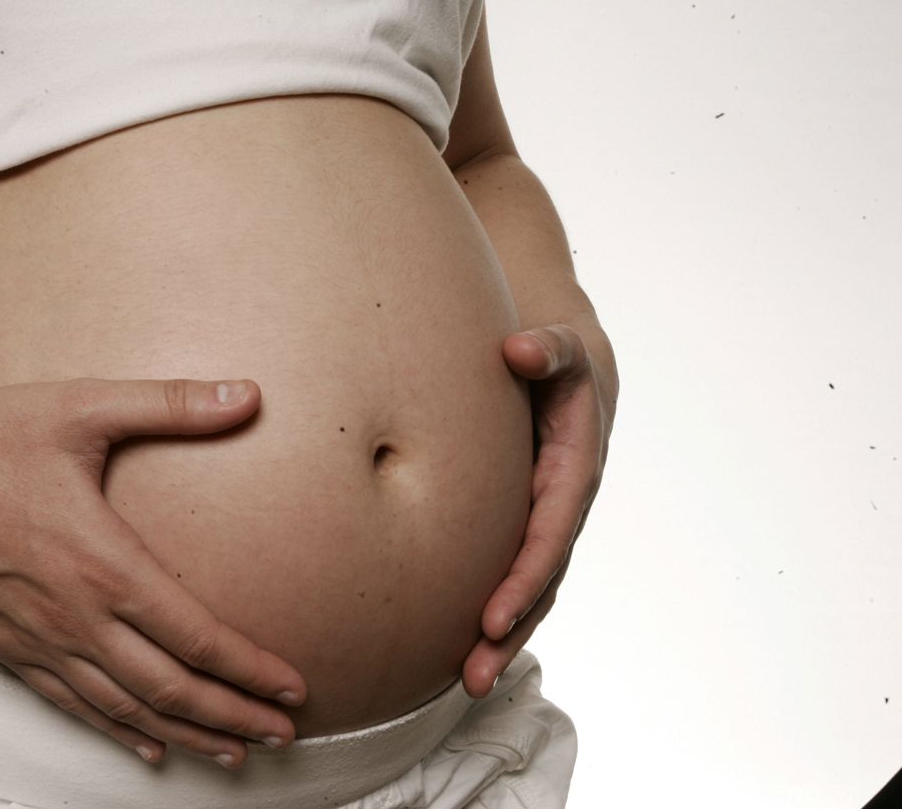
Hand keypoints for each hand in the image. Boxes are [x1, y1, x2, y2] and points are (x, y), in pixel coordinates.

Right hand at [0, 377, 305, 767]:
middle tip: (282, 737)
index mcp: (106, 563)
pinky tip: (148, 748)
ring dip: (186, 735)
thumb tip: (250, 392)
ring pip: (125, 709)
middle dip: (234, 716)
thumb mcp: (86, 406)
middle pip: (171, 688)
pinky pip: (71, 706)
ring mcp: (38, 640)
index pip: (197, 637)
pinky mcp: (6, 649)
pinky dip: (117, 732)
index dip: (251, 670)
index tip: (294, 690)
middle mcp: (76, 616)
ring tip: (233, 753)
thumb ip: (174, 404)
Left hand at [462, 322, 616, 696]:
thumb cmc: (555, 361)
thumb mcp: (561, 349)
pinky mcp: (522, 528)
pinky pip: (513, 579)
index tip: (488, 619)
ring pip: (528, 592)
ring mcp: (545, 523)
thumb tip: (520, 349)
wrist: (566, 372)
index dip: (521, 579)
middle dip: (508, 630)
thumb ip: (548, 349)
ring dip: (502, 639)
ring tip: (467, 682)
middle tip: (472, 676)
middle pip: (538, 581)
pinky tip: (459, 648)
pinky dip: (493, 615)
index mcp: (572, 472)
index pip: (547, 536)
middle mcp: (562, 508)